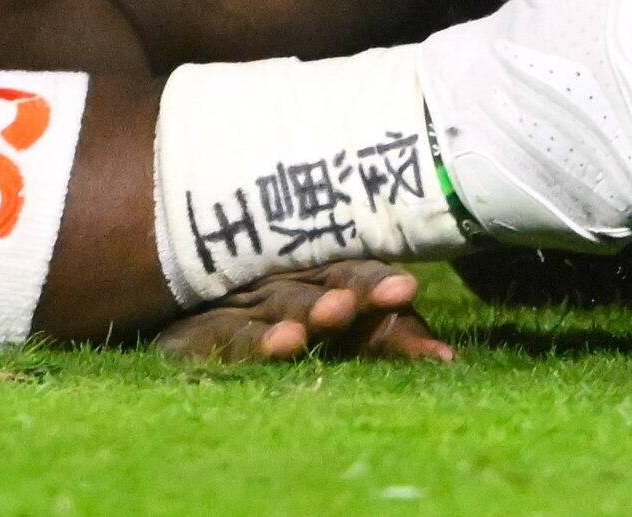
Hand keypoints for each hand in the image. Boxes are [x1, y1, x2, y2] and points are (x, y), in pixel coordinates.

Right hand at [154, 260, 453, 365]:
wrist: (182, 336)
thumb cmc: (276, 333)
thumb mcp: (340, 337)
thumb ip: (389, 340)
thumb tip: (449, 357)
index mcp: (316, 283)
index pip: (351, 275)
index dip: (375, 281)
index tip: (405, 289)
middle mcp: (280, 288)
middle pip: (321, 283)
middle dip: (351, 289)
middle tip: (382, 294)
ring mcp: (239, 309)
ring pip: (280, 304)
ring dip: (309, 309)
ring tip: (334, 314)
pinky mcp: (197, 337)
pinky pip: (230, 339)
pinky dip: (256, 343)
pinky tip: (282, 345)